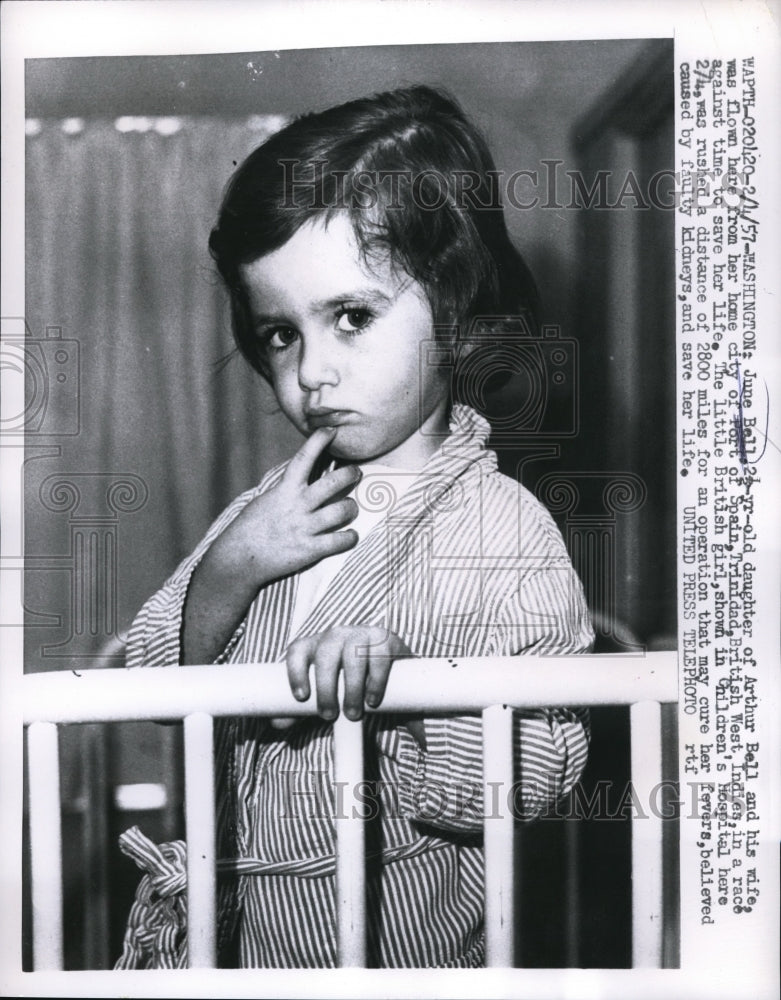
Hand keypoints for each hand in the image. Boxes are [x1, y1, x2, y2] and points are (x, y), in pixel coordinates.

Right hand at [215, 426, 360, 589]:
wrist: (238, 558)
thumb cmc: (251, 527)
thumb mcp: (267, 500)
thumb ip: (287, 489)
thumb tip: (305, 476)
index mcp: (285, 490)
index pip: (304, 459)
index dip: (319, 442)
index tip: (331, 431)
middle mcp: (297, 506)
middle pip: (333, 483)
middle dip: (350, 474)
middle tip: (356, 472)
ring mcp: (305, 528)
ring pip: (342, 510)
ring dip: (352, 507)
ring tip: (352, 507)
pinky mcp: (310, 550)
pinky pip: (340, 541)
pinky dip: (350, 537)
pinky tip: (350, 535)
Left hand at [269, 626, 412, 727]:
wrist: (386, 670)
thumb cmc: (344, 682)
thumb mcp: (322, 692)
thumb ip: (299, 708)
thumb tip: (276, 723)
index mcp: (315, 645)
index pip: (298, 650)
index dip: (295, 671)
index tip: (301, 697)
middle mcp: (336, 635)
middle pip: (325, 655)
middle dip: (326, 688)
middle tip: (329, 715)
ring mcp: (361, 634)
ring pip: (353, 655)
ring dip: (352, 687)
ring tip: (353, 713)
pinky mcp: (385, 639)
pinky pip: (379, 657)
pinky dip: (375, 680)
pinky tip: (372, 699)